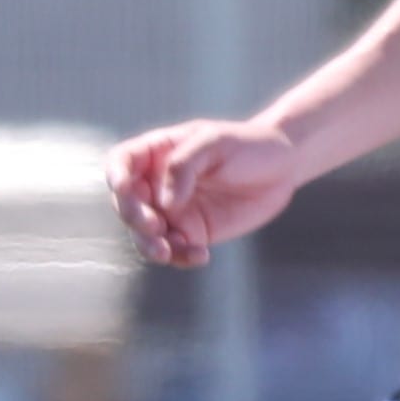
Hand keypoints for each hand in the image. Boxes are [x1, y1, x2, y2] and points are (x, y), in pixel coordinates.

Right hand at [104, 117, 303, 267]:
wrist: (282, 166)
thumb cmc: (247, 144)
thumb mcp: (215, 143)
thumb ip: (183, 166)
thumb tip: (164, 203)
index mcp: (157, 153)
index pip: (122, 162)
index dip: (116, 176)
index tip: (124, 188)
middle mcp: (158, 184)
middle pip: (128, 204)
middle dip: (135, 218)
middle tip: (154, 226)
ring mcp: (174, 211)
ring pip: (146, 235)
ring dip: (151, 246)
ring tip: (168, 251)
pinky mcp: (193, 233)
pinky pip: (176, 251)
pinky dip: (181, 257)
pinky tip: (201, 255)